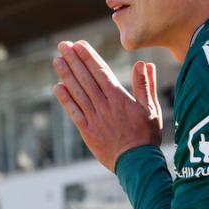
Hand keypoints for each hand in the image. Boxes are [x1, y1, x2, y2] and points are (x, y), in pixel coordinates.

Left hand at [52, 40, 162, 171]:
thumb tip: (143, 63)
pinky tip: (57, 87)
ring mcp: (94, 119)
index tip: (79, 44)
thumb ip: (145, 85)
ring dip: (66, 75)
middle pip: (86, 79)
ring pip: (78, 92)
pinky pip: (74, 112)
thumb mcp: (151, 109)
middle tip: (62, 45)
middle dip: (74, 60)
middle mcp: (104, 106)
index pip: (101, 72)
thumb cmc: (146, 136)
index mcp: (119, 98)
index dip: (88, 57)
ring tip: (57, 60)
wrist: (137, 163)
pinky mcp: (87, 132)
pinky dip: (65, 99)